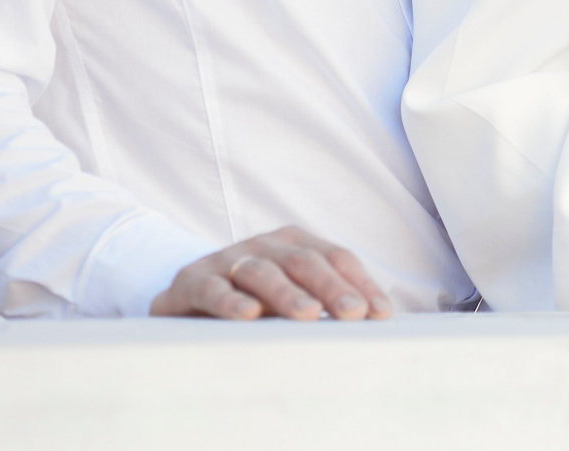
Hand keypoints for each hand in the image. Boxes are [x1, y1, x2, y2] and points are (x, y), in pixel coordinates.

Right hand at [149, 226, 394, 320]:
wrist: (186, 297)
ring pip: (262, 271)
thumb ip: (324, 305)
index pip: (337, 259)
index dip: (361, 284)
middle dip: (332, 287)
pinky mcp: (192, 280)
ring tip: (309, 314)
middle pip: (305, 262)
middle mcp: (266, 245)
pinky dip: (230, 300)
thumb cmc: (253, 301)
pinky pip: (213, 288)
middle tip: (353, 313)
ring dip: (287, 293)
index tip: (381, 315)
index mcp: (297, 244)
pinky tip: (248, 314)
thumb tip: (374, 325)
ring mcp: (228, 259)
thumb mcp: (290, 300)